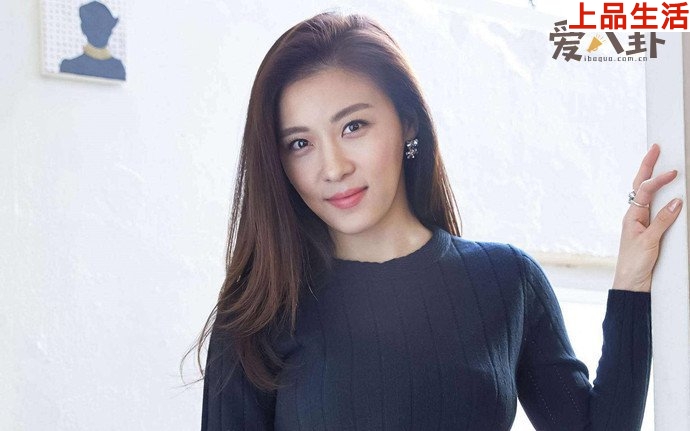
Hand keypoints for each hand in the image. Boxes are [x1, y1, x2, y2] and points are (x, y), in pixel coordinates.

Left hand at [612, 143, 682, 292]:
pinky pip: (654, 208)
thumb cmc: (635, 264)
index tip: (673, 173)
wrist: (631, 283)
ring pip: (645, 195)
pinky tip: (663, 191)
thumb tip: (677, 202)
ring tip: (655, 161)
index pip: (644, 191)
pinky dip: (658, 196)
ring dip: (650, 178)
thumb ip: (663, 221)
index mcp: (631, 216)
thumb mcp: (650, 241)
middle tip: (654, 149)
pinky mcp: (648, 231)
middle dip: (647, 167)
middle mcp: (635, 216)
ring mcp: (641, 222)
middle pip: (640, 186)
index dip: (658, 179)